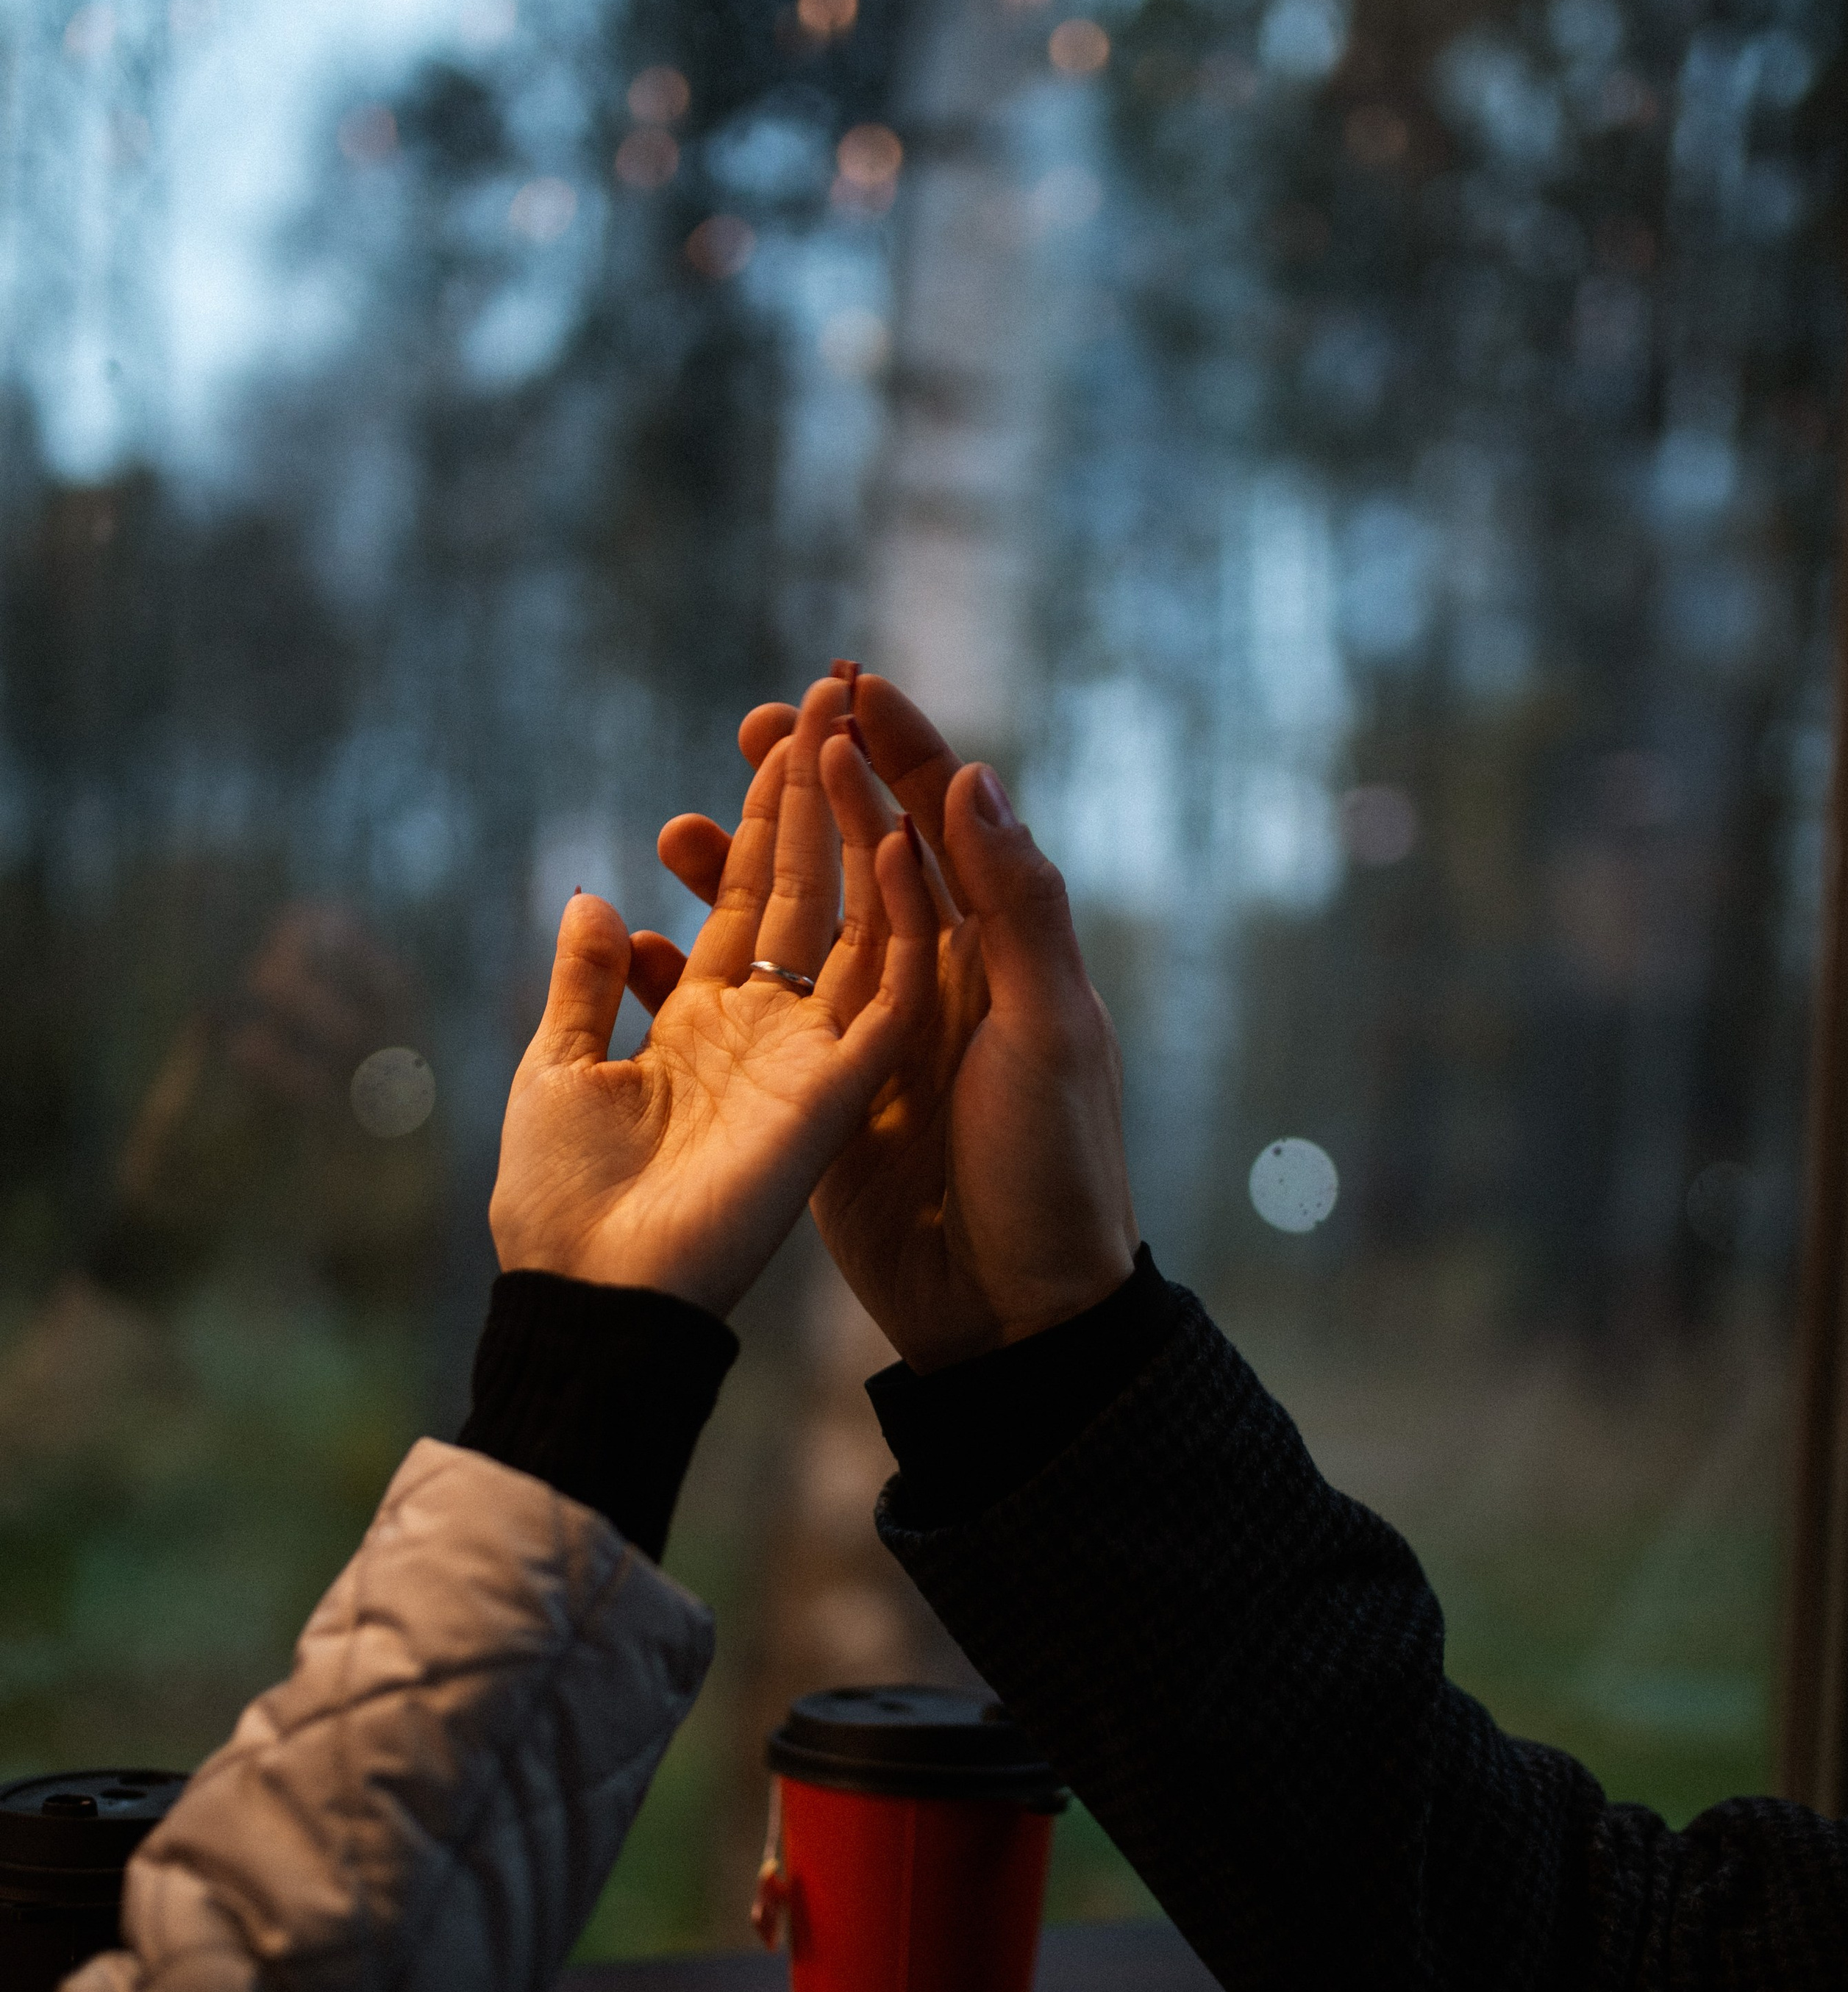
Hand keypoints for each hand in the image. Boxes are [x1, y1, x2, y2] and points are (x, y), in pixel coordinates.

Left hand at [489, 678, 935, 1315]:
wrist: (592, 1291)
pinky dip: (898, 925)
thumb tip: (595, 895)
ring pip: (854, 924)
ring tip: (854, 734)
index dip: (762, 814)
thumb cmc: (561, 1202)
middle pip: (807, 890)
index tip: (774, 727)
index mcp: (700, 1023)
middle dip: (817, 793)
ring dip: (858, 829)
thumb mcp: (557, 1066)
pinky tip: (897, 842)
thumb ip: (582, 983)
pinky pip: (885, 997)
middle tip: (832, 691)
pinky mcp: (837, 1095)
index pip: (746, 898)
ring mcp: (809, 1060)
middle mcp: (766, 1032)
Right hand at [645, 673, 1136, 1368]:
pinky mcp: (823, 1094)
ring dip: (739, 871)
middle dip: (807, 785)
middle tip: (752, 725)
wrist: (1015, 1311)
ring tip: (674, 827)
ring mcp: (872, 1035)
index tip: (846, 680)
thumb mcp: (1049, 1033)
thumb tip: (969, 779)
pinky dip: (704, 968)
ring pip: (795, 924)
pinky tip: (650, 943)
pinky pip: (757, 1009)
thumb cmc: (1052, 1172)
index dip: (896, 747)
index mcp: (996, 951)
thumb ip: (1017, 908)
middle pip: (858, 853)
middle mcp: (933, 979)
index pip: (941, 820)